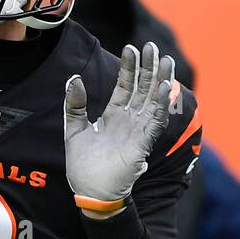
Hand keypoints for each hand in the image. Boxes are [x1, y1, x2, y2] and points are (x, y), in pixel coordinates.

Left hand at [64, 42, 174, 214]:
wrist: (90, 191)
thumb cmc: (83, 165)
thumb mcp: (74, 129)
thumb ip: (75, 104)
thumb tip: (74, 78)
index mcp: (113, 115)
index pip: (125, 86)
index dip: (129, 67)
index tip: (131, 48)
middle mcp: (129, 120)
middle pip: (143, 88)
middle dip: (148, 68)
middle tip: (153, 47)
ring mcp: (138, 131)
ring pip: (153, 101)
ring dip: (160, 81)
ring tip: (165, 60)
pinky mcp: (143, 144)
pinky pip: (154, 121)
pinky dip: (160, 104)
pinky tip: (164, 88)